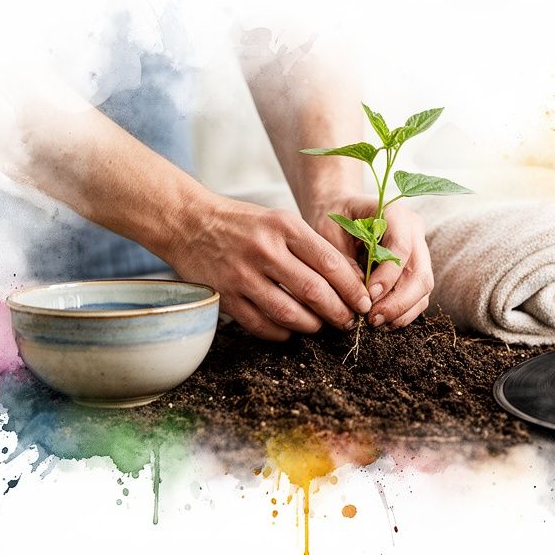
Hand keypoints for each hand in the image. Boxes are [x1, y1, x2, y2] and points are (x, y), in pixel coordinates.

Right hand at [165, 195, 371, 340]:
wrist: (189, 223)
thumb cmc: (245, 224)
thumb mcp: (280, 221)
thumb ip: (312, 248)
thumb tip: (351, 283)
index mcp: (284, 226)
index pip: (330, 263)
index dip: (353, 289)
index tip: (365, 302)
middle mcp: (264, 250)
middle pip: (315, 292)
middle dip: (339, 313)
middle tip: (349, 321)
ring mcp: (242, 276)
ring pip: (290, 314)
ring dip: (313, 326)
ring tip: (322, 326)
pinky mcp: (226, 298)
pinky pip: (262, 326)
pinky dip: (283, 333)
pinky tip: (291, 329)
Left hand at [306, 194, 433, 329]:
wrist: (338, 213)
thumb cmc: (332, 220)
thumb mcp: (329, 234)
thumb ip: (346, 261)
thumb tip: (363, 295)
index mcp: (395, 214)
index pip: (402, 248)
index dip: (388, 276)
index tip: (367, 295)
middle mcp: (413, 232)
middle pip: (420, 273)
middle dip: (398, 301)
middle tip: (372, 318)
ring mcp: (418, 251)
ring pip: (423, 288)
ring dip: (402, 311)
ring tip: (375, 323)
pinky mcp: (415, 269)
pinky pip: (419, 296)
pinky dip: (404, 313)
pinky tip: (383, 322)